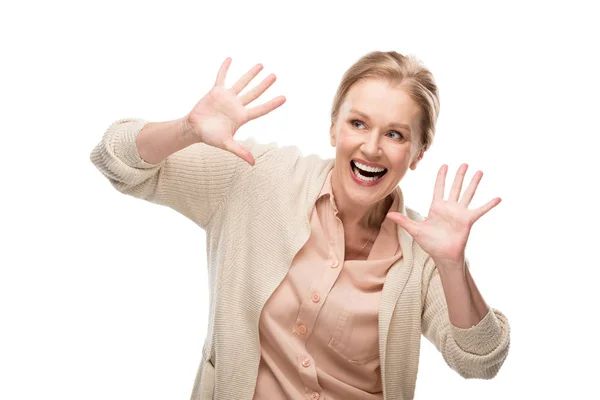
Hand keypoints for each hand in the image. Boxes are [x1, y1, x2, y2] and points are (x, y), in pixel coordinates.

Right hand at [184, 57, 285, 165]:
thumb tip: (253, 163)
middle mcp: (237, 105)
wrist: (195, 129)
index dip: (272, 104)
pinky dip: (225, 68)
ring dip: (251, 74)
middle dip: (264, 85)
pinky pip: (222, 77)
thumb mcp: (227, 144)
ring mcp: (227, 97)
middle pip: (254, 93)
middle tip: (274, 76)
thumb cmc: (210, 137)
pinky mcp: (216, 91)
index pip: (261, 109)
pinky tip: (230, 58)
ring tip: (261, 65)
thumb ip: (240, 152)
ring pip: (242, 83)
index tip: (284, 98)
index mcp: (242, 117)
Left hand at [386, 164, 500, 265]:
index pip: (439, 188)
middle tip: (464, 163)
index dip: (441, 177)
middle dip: (459, 175)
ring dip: (474, 183)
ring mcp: (460, 213)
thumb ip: (403, 221)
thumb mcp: (415, 230)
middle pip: (455, 187)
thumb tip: (389, 214)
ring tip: (479, 172)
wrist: (442, 255)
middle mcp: (449, 207)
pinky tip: (498, 198)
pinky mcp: (468, 220)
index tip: (445, 165)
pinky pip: (480, 210)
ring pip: (467, 194)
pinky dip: (488, 204)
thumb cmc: (430, 243)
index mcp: (437, 207)